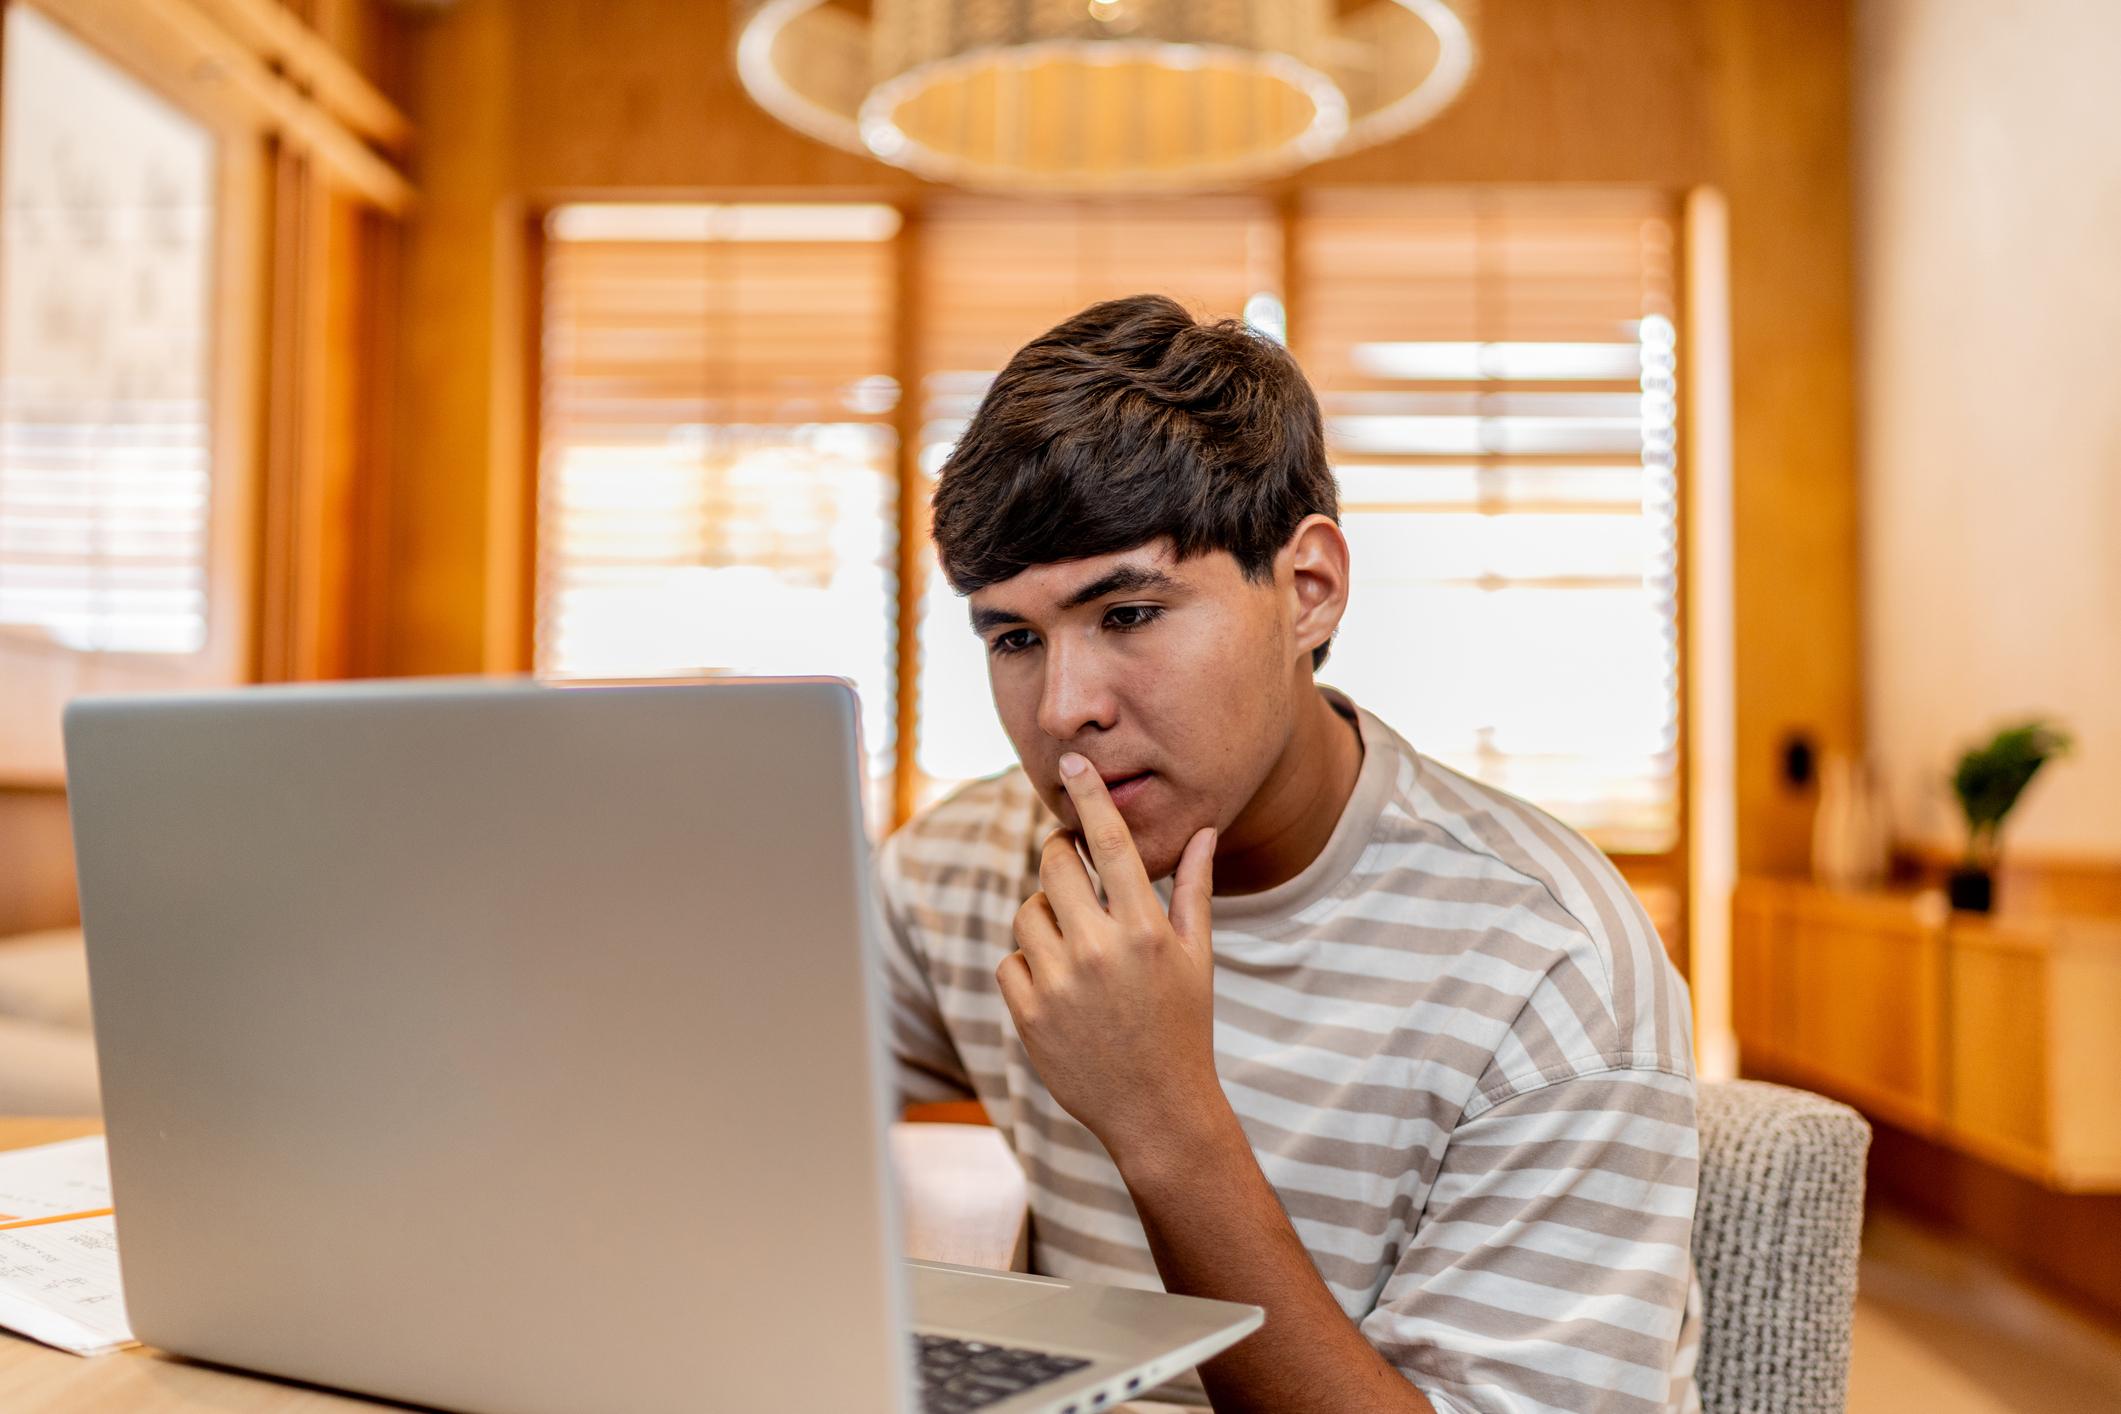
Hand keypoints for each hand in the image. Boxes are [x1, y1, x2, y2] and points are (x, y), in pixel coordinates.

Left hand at [996, 752, 1221, 1166]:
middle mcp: (1100, 951)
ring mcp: (1060, 984)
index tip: (1072, 763)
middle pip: (1055, 866)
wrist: (1156, 1111)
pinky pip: (1011, 960)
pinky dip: (1028, 963)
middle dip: (1059, 855)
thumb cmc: (1183, 1027)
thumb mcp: (1198, 957)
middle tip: (1071, 864)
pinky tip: (1058, 985)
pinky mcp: (1029, 1014)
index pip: (1113, 843)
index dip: (1090, 797)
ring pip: (1027, 911)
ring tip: (1073, 941)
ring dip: (1044, 915)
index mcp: (1146, 930)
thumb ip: (1193, 889)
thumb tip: (1203, 830)